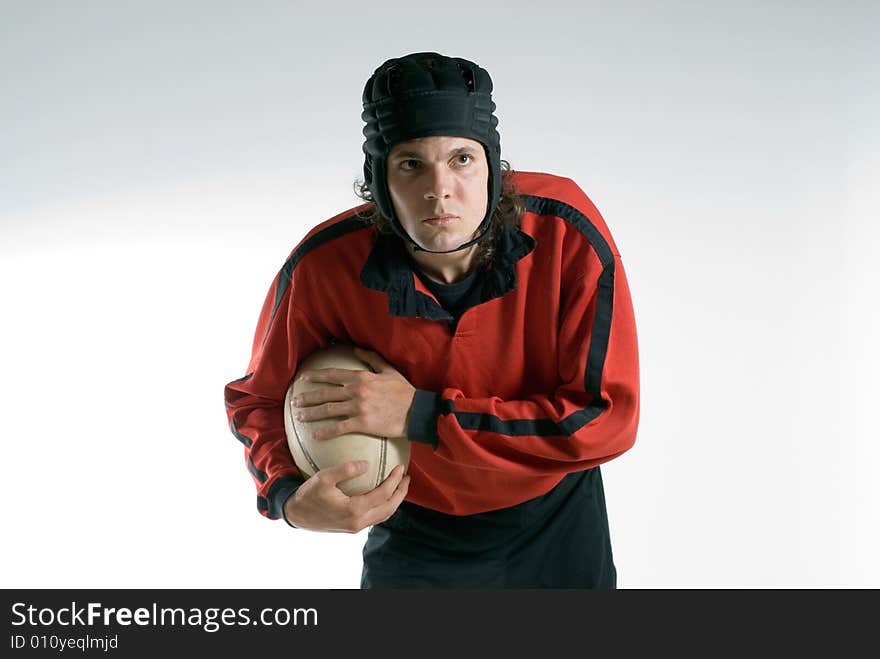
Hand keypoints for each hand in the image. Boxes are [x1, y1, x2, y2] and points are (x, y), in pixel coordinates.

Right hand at [283, 461, 409, 532]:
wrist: (297, 514)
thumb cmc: (309, 494)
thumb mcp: (324, 478)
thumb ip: (345, 470)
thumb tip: (366, 464)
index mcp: (353, 510)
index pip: (382, 495)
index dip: (394, 481)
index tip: (400, 467)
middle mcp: (358, 522)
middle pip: (389, 508)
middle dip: (401, 492)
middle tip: (406, 477)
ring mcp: (356, 526)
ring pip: (384, 515)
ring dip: (395, 500)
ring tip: (401, 485)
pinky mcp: (353, 526)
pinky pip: (376, 517)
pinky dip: (385, 506)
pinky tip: (385, 495)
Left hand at [290, 347, 415, 440]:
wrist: (417, 411)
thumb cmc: (404, 392)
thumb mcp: (389, 370)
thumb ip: (371, 359)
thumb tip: (356, 349)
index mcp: (361, 377)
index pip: (332, 375)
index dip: (315, 376)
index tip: (303, 378)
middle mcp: (356, 391)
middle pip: (325, 393)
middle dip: (308, 397)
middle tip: (294, 401)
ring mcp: (358, 408)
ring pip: (328, 410)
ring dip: (311, 414)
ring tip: (299, 417)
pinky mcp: (362, 424)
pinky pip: (339, 428)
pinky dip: (325, 432)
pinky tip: (314, 435)